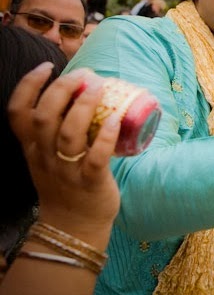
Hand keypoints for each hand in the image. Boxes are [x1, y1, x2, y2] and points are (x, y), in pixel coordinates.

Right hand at [7, 64, 120, 232]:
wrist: (74, 227)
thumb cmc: (66, 185)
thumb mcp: (47, 157)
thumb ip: (55, 131)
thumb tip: (83, 93)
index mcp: (33, 148)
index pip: (17, 113)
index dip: (28, 87)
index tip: (46, 67)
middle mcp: (45, 156)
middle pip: (44, 117)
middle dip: (62, 90)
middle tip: (84, 75)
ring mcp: (66, 170)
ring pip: (69, 133)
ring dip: (84, 106)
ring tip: (100, 87)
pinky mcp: (90, 182)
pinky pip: (96, 157)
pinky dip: (105, 136)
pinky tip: (115, 119)